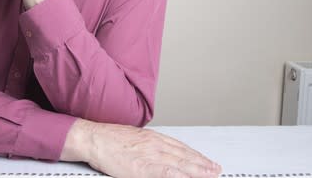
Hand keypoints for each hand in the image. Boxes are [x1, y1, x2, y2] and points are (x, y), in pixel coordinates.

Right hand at [61, 119, 221, 177]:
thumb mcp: (134, 138)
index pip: (181, 148)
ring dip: (198, 170)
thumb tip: (159, 153)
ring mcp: (150, 156)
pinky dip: (179, 176)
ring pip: (180, 164)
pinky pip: (166, 173)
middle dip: (203, 164)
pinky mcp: (142, 167)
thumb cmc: (109, 139)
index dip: (196, 156)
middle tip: (216, 170)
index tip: (207, 161)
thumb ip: (148, 145)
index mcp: (153, 138)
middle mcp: (155, 145)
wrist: (94, 138)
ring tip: (211, 174)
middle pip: (185, 156)